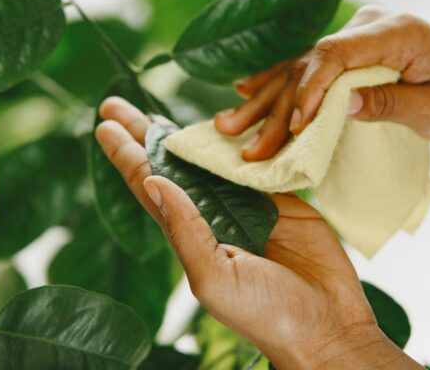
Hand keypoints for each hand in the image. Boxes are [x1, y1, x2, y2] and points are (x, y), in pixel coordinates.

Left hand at [95, 97, 421, 368]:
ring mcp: (245, 202)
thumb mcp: (213, 277)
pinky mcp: (280, 195)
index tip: (104, 125)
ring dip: (183, 131)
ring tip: (154, 108)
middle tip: (115, 103)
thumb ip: (184, 230)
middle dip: (142, 132)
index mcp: (188, 233)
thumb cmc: (265, 314)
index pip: (148, 184)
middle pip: (170, 162)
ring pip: (207, 156)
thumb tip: (152, 182)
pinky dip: (237, 137)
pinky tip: (218, 119)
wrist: (326, 326)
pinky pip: (253, 156)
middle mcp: (211, 212)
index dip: (125, 154)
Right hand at [215, 5, 429, 160]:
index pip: (334, 55)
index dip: (308, 91)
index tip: (292, 128)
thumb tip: (342, 106)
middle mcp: (368, 27)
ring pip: (299, 66)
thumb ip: (390, 102)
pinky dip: (276, 82)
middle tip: (244, 143)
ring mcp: (356, 37)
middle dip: (275, 107)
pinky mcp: (350, 51)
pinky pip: (306, 66)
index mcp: (394, 32)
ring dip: (265, 99)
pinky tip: (245, 90)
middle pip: (308, 64)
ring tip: (227, 124)